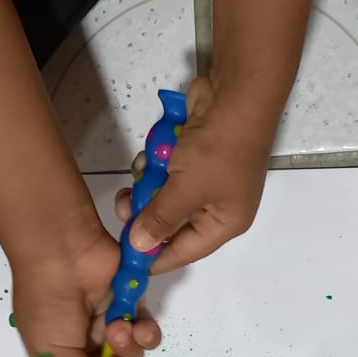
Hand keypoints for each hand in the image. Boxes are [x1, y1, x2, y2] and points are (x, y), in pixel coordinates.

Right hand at [12, 223, 160, 356]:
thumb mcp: (51, 349)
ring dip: (129, 351)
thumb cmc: (48, 304)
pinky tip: (137, 324)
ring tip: (118, 329)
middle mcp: (83, 347)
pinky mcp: (130, 307)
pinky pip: (147, 333)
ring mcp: (107, 326)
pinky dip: (146, 334)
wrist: (63, 253)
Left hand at [115, 74, 270, 273]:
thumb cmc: (217, 151)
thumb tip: (139, 246)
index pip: (184, 252)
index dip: (154, 258)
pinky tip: (149, 155)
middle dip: (145, 215)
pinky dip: (154, 165)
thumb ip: (160, 220)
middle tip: (123, 206)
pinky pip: (165, 172)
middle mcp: (215, 205)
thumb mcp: (186, 191)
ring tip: (137, 176)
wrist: (234, 95)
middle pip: (171, 224)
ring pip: (163, 196)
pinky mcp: (191, 156)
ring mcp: (203, 179)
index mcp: (224, 223)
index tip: (123, 261)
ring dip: (147, 186)